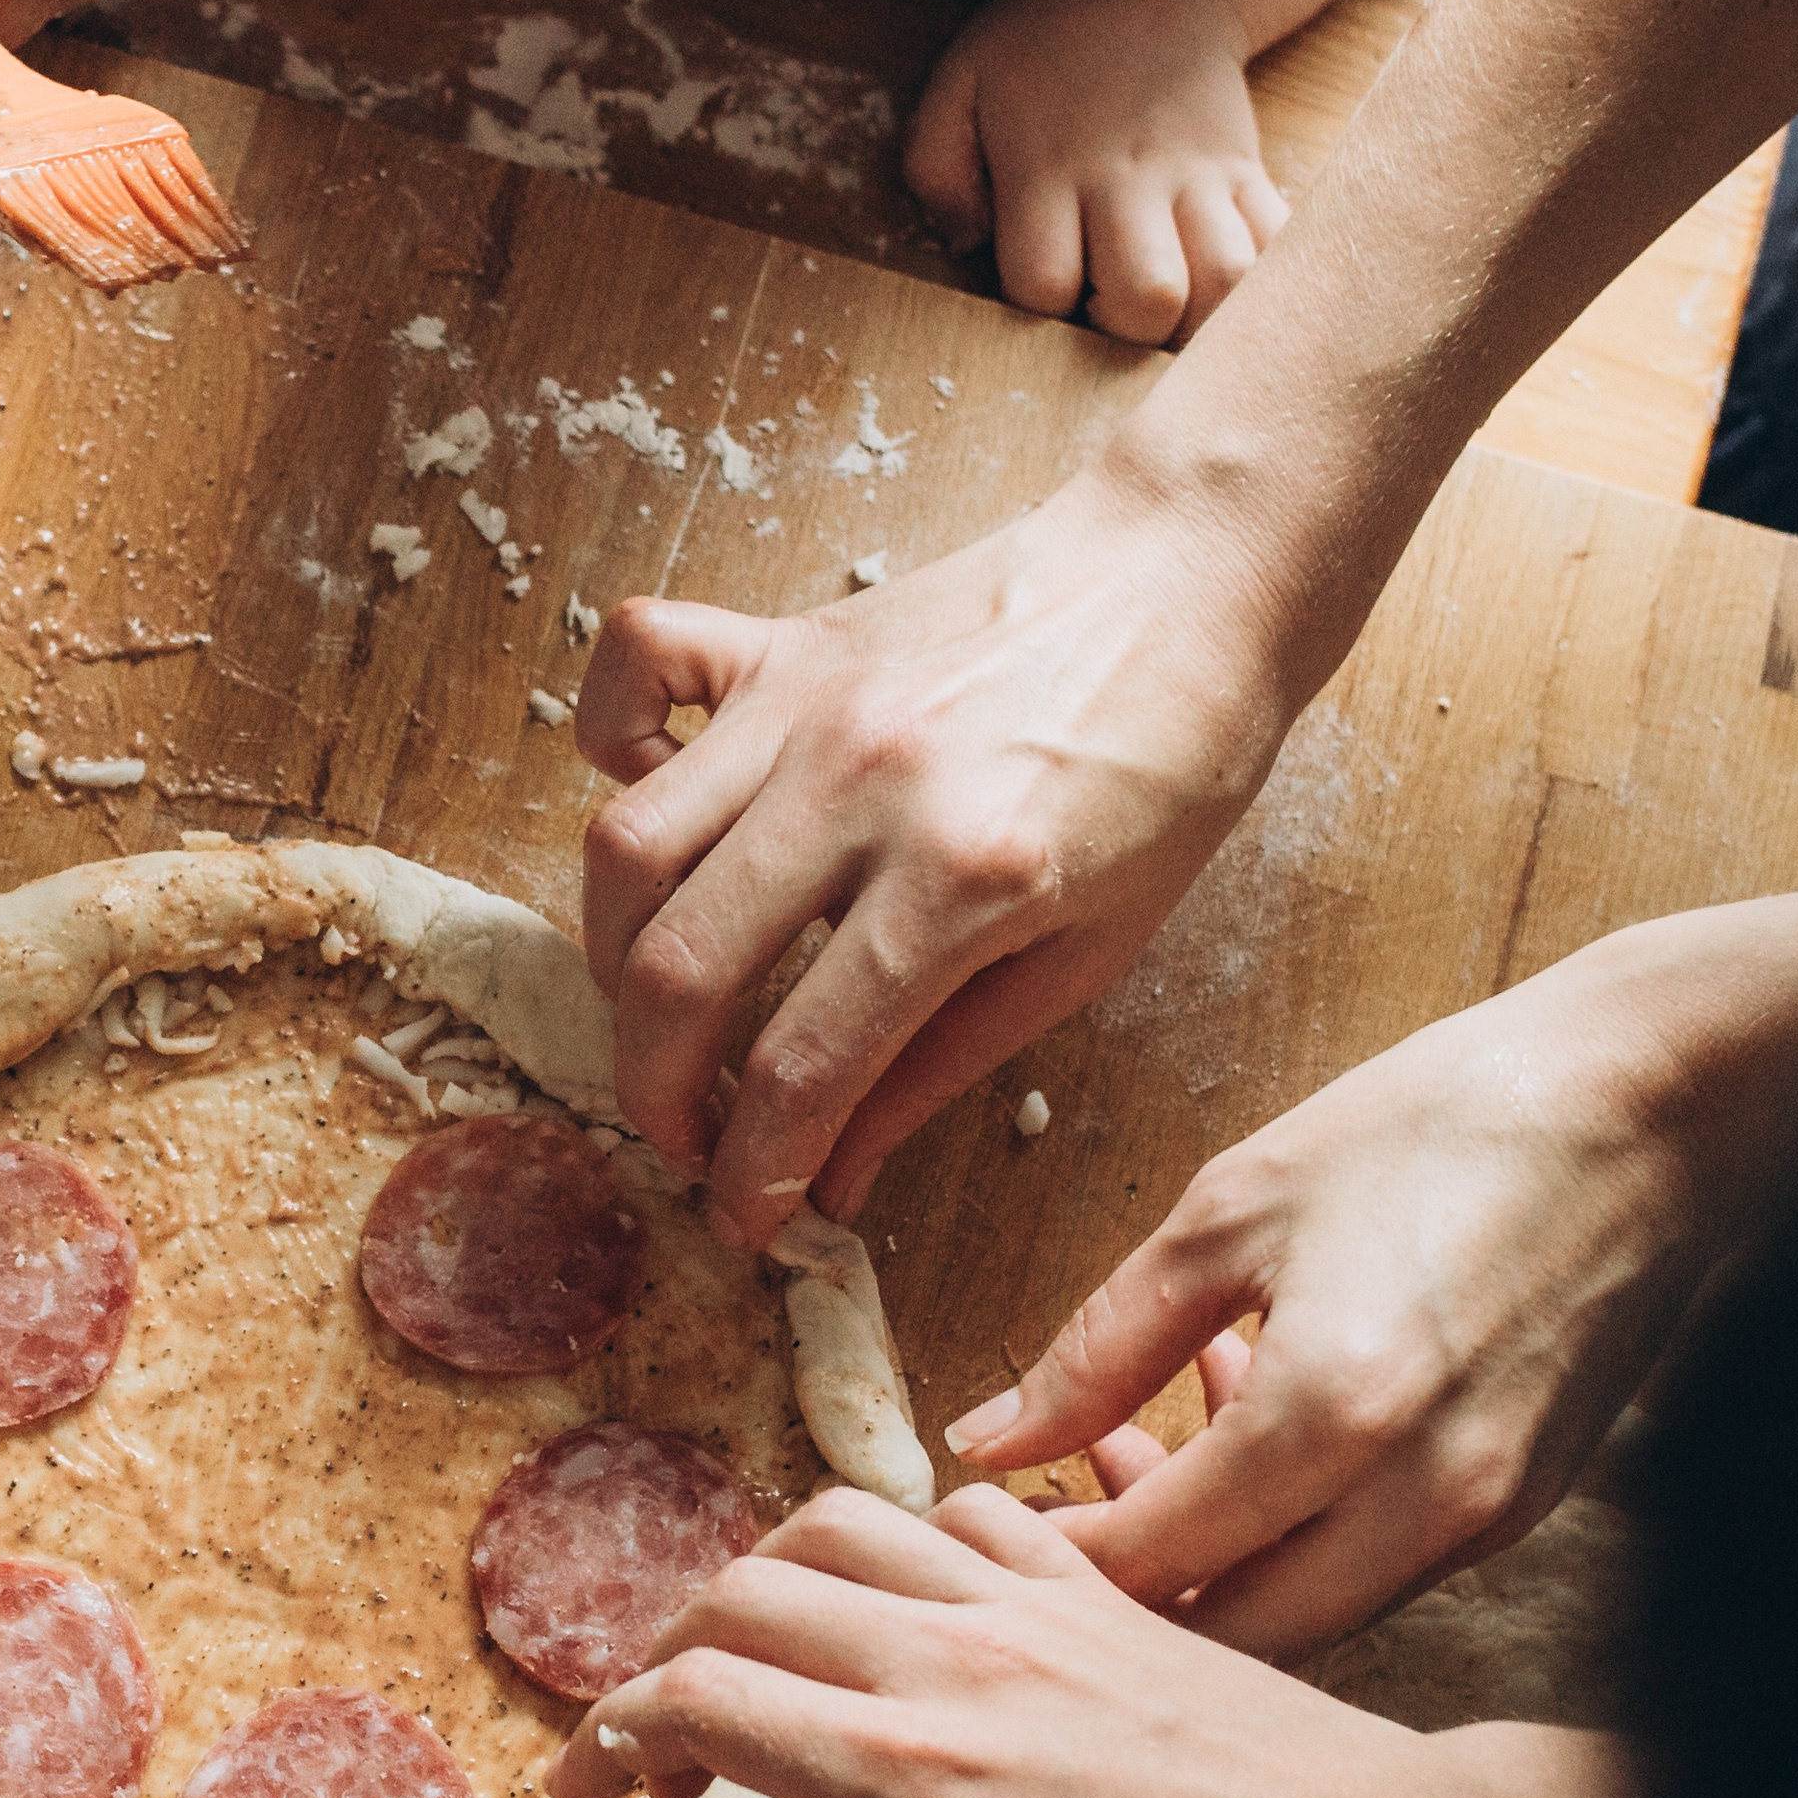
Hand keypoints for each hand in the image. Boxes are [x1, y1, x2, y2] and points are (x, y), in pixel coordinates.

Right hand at [546, 1487, 1654, 1797]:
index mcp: (900, 1770)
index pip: (695, 1703)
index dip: (608, 1740)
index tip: (579, 1792)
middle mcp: (943, 1656)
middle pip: (736, 1595)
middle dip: (661, 1659)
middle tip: (658, 1749)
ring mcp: (1021, 1600)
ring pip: (834, 1523)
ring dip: (762, 1578)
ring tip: (754, 1659)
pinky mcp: (1092, 1580)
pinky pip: (958, 1507)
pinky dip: (894, 1537)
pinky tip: (899, 1606)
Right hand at [578, 462, 1298, 1241]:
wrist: (1191, 576)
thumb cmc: (1171, 765)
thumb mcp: (1092, 950)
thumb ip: (944, 1066)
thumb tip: (834, 1179)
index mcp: (965, 876)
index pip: (803, 1063)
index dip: (754, 1171)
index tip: (744, 1221)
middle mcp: (864, 783)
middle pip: (680, 969)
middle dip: (657, 1090)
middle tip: (685, 1136)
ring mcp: (809, 701)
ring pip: (627, 845)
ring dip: (617, 956)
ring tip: (663, 1012)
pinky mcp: (786, 639)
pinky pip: (633, 665)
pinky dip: (607, 739)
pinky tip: (654, 804)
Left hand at [905, 0, 1288, 344]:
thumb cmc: (1044, 41)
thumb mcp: (959, 83)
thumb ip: (935, 169)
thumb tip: (964, 246)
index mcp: (1049, 167)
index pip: (1043, 283)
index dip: (1037, 306)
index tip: (1042, 284)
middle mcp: (1130, 179)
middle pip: (1148, 298)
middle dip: (1126, 333)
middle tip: (1109, 308)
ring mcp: (1199, 177)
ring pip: (1226, 282)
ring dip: (1199, 319)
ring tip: (1168, 309)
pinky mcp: (1247, 172)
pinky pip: (1279, 246)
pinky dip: (1262, 283)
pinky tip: (1223, 284)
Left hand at [940, 927, 1738, 1657]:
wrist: (1657, 1106)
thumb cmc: (1446, 1124)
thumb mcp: (1235, 1206)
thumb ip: (1101, 1343)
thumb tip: (991, 1436)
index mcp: (1331, 1415)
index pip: (1150, 1557)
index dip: (1053, 1553)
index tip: (989, 1519)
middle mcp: (1417, 1499)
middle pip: (1227, 1632)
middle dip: (1129, 1591)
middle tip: (1060, 1512)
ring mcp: (1484, 1517)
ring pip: (1307, 1616)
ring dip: (1217, 1567)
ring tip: (1152, 1455)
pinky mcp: (1523, 1509)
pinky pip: (1379, 1571)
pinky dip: (1300, 1539)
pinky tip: (1258, 1432)